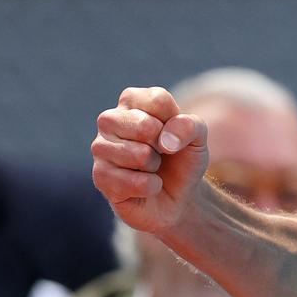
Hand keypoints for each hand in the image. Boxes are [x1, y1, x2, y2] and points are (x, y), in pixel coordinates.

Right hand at [90, 87, 210, 240]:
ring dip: (155, 166)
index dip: (175, 122)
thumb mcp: (197, 138)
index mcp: (132, 100)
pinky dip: (150, 186)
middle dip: (162, 145)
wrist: (177, 196)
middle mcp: (110, 120)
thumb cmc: (182, 159)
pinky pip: (133, 182)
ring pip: (139, 155)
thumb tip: (165, 140)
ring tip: (151, 168)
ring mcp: (100, 148)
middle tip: (160, 153)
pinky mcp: (99, 177)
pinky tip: (145, 186)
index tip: (172, 133)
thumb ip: (190, 126)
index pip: (158, 100)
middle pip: (145, 126)